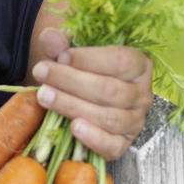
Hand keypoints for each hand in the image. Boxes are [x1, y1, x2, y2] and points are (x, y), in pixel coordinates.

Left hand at [30, 27, 153, 160]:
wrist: (80, 94)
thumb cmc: (81, 69)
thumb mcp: (73, 51)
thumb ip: (62, 43)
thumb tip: (50, 37)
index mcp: (139, 65)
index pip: (121, 61)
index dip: (88, 59)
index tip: (60, 57)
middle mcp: (142, 95)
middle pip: (110, 90)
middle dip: (71, 81)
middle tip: (41, 73)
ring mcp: (135, 121)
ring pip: (109, 118)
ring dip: (72, 106)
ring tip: (44, 95)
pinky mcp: (124, 143)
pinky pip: (113, 146)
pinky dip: (93, 138)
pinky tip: (73, 127)